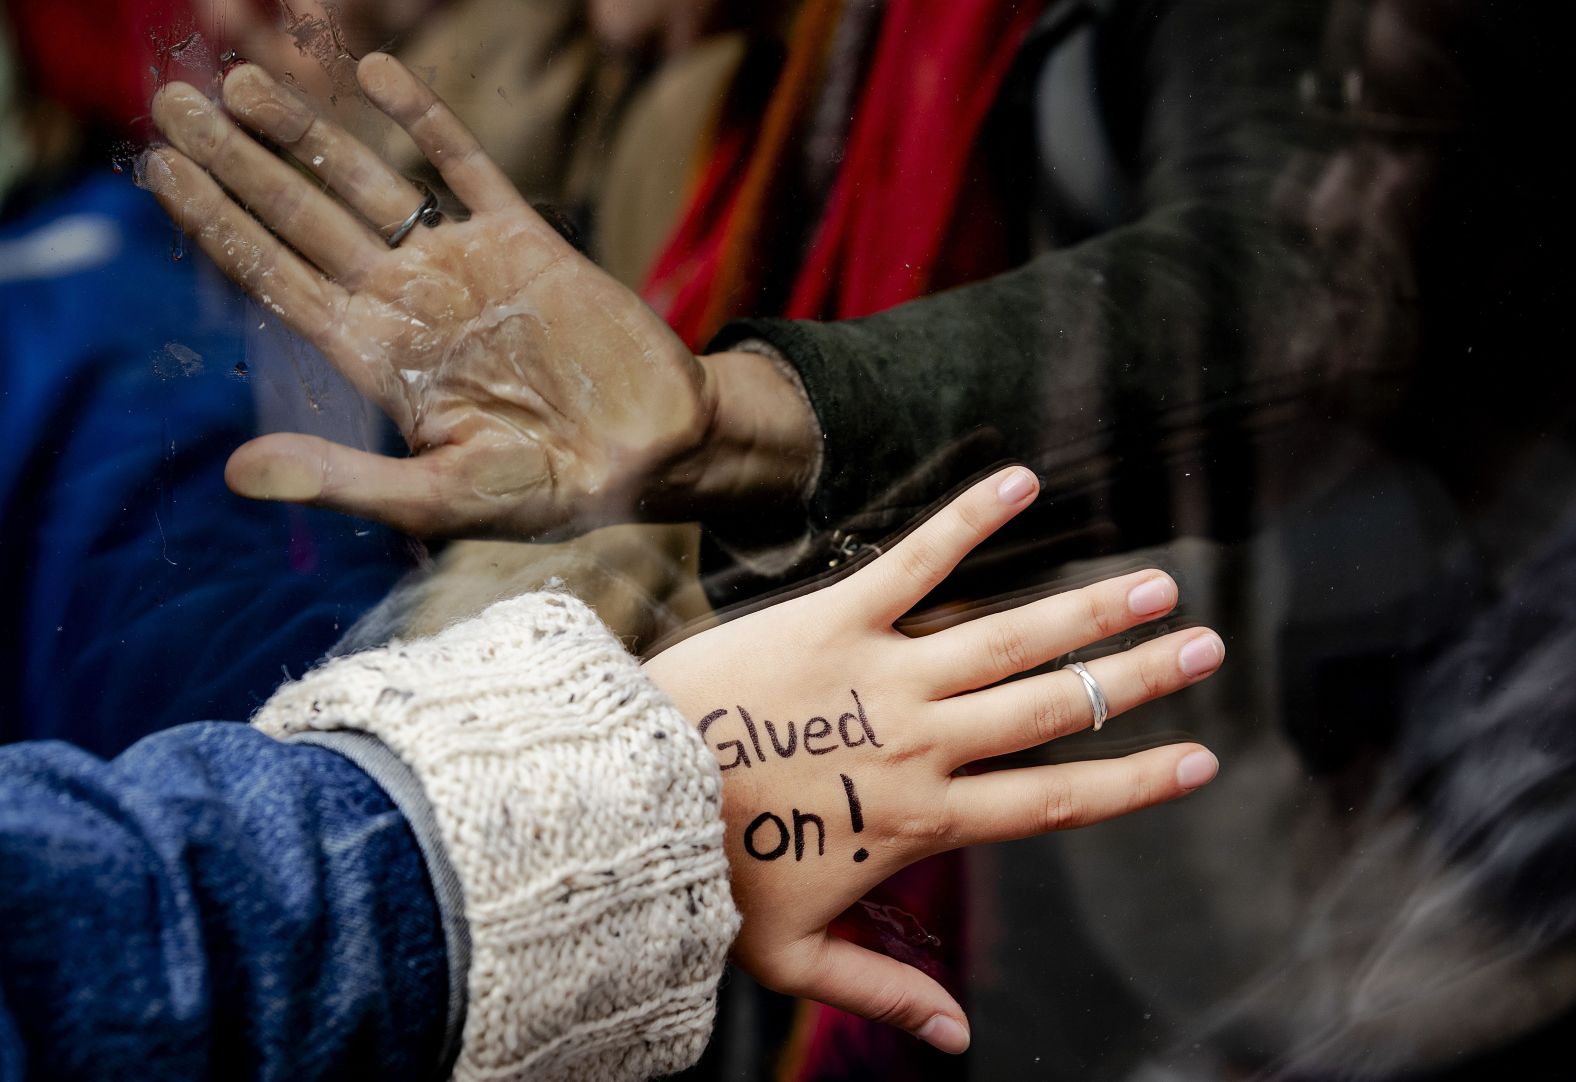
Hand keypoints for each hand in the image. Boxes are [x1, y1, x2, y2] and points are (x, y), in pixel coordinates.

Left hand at [145, 54, 813, 538]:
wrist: (655, 453)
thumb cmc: (551, 493)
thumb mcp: (442, 499)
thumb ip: (345, 480)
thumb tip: (237, 474)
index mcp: (378, 359)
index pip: (276, 278)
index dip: (217, 224)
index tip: (160, 172)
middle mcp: (407, 302)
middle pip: (301, 218)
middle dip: (236, 162)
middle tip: (172, 105)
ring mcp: (464, 265)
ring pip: (367, 181)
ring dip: (305, 131)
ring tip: (240, 79)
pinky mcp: (527, 241)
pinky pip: (466, 165)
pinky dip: (423, 118)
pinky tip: (373, 73)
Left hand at [643, 466, 1224, 1053]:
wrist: (628, 797)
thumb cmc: (707, 874)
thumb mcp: (793, 955)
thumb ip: (882, 993)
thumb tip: (958, 1041)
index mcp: (923, 818)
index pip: (1054, 801)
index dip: (1134, 783)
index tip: (1199, 761)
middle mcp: (923, 742)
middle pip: (1055, 708)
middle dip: (1138, 680)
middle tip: (1210, 646)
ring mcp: (883, 673)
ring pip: (1008, 635)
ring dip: (1089, 610)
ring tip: (1156, 585)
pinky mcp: (834, 617)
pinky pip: (914, 560)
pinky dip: (968, 520)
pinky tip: (1022, 479)